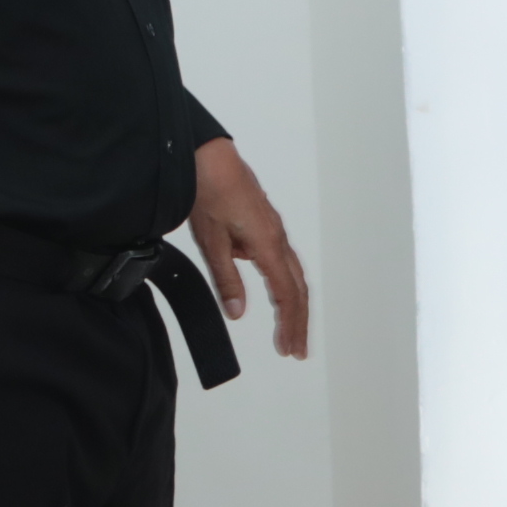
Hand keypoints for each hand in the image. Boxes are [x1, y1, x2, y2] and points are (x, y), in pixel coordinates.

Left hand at [188, 137, 310, 361]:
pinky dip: (283, 281)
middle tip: (296, 349)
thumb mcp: (212, 242)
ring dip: (293, 303)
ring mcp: (273, 229)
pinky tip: (265, 287)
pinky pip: (281, 258)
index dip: (289, 324)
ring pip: (293, 273)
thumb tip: (238, 311)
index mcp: (267, 244)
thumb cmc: (210, 192)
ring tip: (289, 327)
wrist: (209, 157)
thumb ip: (227, 279)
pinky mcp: (264, 223)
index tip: (289, 348)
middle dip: (298, 320)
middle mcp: (277, 238)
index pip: (285, 293)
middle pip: (297, 287)